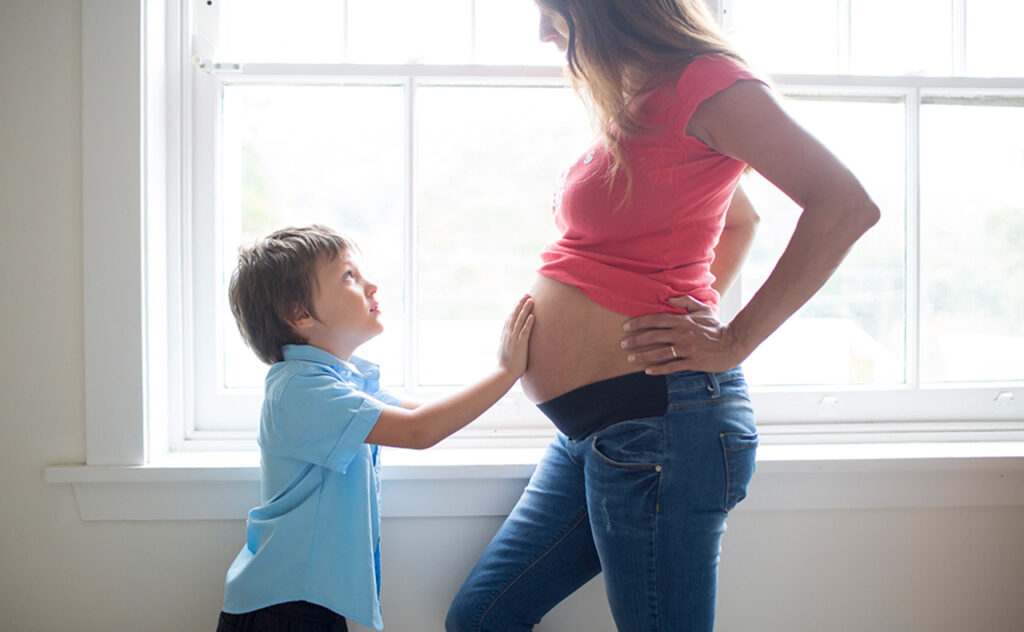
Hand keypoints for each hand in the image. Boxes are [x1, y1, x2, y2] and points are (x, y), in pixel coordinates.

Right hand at [497, 295, 534, 376]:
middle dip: (521, 304)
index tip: (520, 300)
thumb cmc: (505, 364)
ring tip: (531, 300)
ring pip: (520, 320)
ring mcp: (514, 338)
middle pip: (515, 315)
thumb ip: (504, 340)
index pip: (510, 318)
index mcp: (505, 335)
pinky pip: (525, 331)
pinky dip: (529, 323)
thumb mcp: (503, 349)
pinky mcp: (520, 344)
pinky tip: (533, 316)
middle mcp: (509, 334)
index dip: (515, 308)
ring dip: (526, 309)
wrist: (504, 373)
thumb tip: (504, 334)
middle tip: (527, 294)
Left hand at [620, 296, 743, 374]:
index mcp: (683, 321)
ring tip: (630, 359)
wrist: (733, 343)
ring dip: (643, 356)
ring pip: (660, 353)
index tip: (626, 327)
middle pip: (653, 336)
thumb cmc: (716, 327)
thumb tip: (668, 297)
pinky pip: (672, 366)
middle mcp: (682, 334)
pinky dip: (658, 369)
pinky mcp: (693, 362)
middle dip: (636, 340)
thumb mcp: (702, 309)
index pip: (656, 320)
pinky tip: (647, 371)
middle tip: (623, 344)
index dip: (639, 323)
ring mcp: (687, 349)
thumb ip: (685, 302)